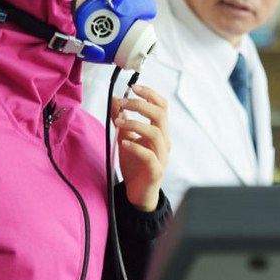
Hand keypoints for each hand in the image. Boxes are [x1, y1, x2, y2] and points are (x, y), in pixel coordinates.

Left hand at [112, 84, 169, 211]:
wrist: (139, 192)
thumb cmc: (135, 163)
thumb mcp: (125, 136)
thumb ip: (121, 119)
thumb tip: (115, 99)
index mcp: (159, 130)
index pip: (162, 106)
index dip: (149, 94)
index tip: (133, 87)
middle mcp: (164, 140)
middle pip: (160, 114)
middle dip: (140, 104)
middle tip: (121, 102)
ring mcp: (161, 155)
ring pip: (155, 132)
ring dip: (134, 123)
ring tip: (118, 122)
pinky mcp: (155, 170)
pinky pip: (149, 155)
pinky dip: (135, 146)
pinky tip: (123, 143)